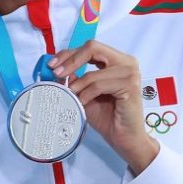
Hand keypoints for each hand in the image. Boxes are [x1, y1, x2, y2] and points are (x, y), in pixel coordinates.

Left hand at [50, 40, 159, 173]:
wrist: (122, 137)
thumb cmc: (106, 116)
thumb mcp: (83, 93)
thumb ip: (73, 79)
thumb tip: (55, 69)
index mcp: (115, 60)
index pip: (89, 47)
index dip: (68, 54)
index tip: (52, 65)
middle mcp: (125, 62)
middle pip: (93, 48)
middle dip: (70, 60)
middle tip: (57, 73)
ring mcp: (130, 72)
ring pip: (93, 72)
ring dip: (77, 85)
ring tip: (71, 96)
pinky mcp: (130, 86)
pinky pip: (99, 85)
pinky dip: (86, 94)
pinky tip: (83, 102)